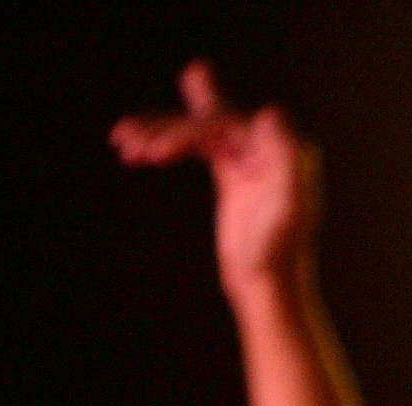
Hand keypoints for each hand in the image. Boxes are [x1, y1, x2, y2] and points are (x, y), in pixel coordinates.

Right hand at [112, 61, 320, 291]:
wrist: (268, 287)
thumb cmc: (280, 254)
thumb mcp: (289, 210)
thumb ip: (288, 162)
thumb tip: (269, 113)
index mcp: (283, 150)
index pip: (226, 125)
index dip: (187, 133)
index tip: (155, 155)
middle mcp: (269, 148)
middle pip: (210, 124)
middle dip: (168, 130)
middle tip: (126, 137)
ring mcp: (250, 159)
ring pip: (199, 133)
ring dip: (159, 133)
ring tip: (122, 140)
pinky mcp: (234, 174)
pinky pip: (198, 147)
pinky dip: (168, 145)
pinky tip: (138, 152)